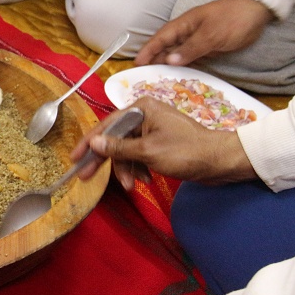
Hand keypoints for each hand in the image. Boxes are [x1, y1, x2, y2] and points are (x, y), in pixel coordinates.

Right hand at [72, 99, 256, 189]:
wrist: (220, 162)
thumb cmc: (185, 152)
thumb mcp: (148, 152)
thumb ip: (118, 148)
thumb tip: (94, 143)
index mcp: (141, 108)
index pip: (107, 124)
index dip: (89, 142)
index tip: (74, 158)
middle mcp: (145, 114)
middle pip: (115, 138)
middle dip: (106, 160)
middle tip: (85, 176)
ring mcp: (153, 128)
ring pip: (127, 149)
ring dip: (127, 168)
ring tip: (132, 185)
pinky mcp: (160, 142)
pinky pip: (140, 154)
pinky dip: (139, 167)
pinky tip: (145, 180)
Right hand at [136, 0, 274, 65]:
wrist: (257, 11)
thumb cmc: (232, 19)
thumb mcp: (211, 34)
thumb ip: (191, 48)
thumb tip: (169, 61)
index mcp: (183, 25)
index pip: (160, 39)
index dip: (147, 51)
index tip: (136, 64)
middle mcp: (187, 33)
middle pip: (165, 48)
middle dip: (153, 60)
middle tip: (143, 77)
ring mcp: (197, 40)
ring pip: (177, 54)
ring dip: (167, 65)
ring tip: (156, 80)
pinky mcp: (207, 47)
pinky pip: (191, 58)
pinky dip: (183, 66)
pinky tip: (178, 76)